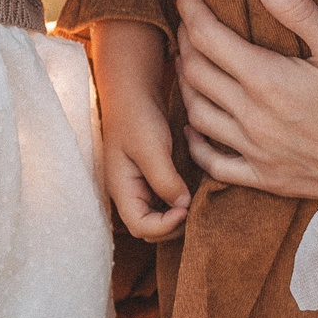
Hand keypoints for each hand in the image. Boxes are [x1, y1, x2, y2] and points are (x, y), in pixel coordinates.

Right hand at [90, 20, 188, 239]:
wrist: (133, 89)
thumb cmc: (137, 116)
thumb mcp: (151, 148)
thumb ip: (165, 180)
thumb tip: (182, 206)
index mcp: (122, 189)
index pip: (141, 227)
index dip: (165, 226)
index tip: (186, 208)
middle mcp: (129, 192)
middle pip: (150, 228)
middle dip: (173, 225)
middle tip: (195, 208)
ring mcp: (139, 184)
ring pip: (158, 215)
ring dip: (177, 214)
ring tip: (195, 200)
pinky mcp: (151, 174)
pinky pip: (164, 199)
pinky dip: (177, 201)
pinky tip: (192, 189)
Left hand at [174, 0, 317, 202]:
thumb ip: (296, 9)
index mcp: (266, 79)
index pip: (207, 36)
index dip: (188, 8)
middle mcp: (251, 116)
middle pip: (194, 72)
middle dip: (184, 40)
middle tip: (186, 20)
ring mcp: (254, 149)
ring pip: (197, 114)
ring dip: (185, 85)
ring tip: (186, 61)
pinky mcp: (263, 177)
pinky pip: (213, 163)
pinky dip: (194, 143)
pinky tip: (193, 126)